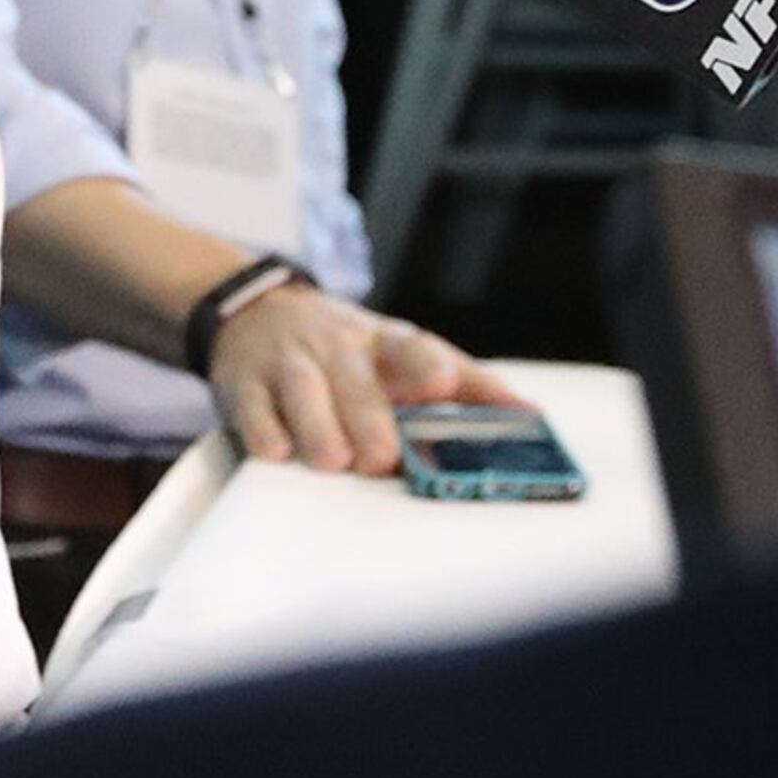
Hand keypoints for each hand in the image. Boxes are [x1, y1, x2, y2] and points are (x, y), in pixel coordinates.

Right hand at [208, 283, 518, 475]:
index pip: (411, 348)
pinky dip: (266, 435)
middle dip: (368, 422)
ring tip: (334, 462)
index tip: (441, 384)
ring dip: (320, 432)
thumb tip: (533, 416)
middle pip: (355, 382)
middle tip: (379, 458)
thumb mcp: (406, 352)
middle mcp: (337, 347)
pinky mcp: (243, 384)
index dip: (425, 366)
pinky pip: (252, 413)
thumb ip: (469, 384)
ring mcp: (288, 363)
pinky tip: (278, 451)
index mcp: (385, 342)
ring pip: (303, 394)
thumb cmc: (350, 351)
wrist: (255, 315)